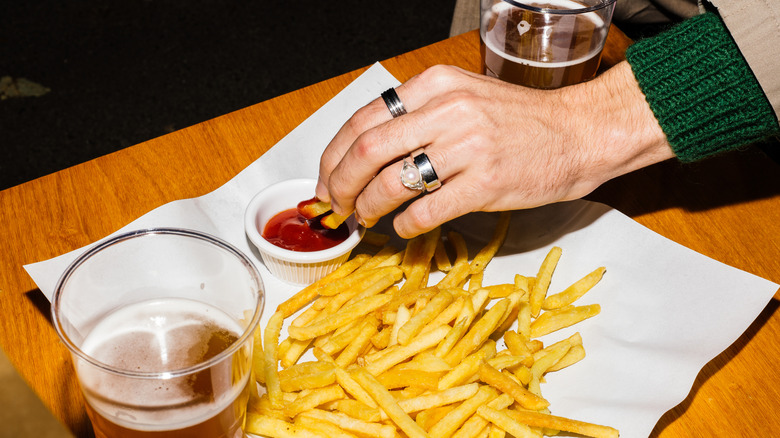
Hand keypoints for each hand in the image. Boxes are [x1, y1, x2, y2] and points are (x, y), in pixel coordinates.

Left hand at [316, 63, 672, 237]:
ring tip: (366, 218)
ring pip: (390, 184)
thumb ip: (416, 115)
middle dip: (339, 186)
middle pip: (366, 152)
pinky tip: (404, 228)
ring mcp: (466, 148)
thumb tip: (365, 153)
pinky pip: (425, 211)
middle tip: (336, 206)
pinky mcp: (485, 183)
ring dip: (367, 208)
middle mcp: (446, 111)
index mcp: (434, 85)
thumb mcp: (462, 96)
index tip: (327, 180)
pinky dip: (404, 226)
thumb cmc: (518, 120)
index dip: (333, 156)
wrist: (578, 133)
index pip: (362, 120)